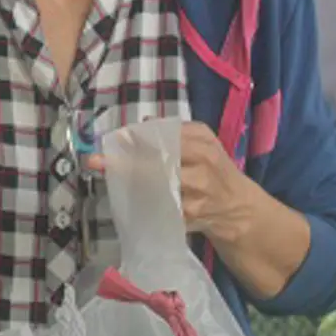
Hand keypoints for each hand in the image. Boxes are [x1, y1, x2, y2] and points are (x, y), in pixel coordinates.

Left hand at [85, 122, 261, 243]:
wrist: (240, 208)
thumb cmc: (215, 169)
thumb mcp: (204, 142)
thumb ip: (174, 130)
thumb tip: (143, 121)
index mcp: (203, 143)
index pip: (164, 138)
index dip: (135, 139)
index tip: (112, 140)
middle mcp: (203, 165)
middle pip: (156, 162)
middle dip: (124, 163)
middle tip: (96, 161)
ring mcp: (198, 192)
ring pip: (155, 186)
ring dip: (130, 184)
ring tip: (111, 179)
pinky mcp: (192, 215)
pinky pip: (161, 208)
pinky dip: (144, 204)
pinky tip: (131, 199)